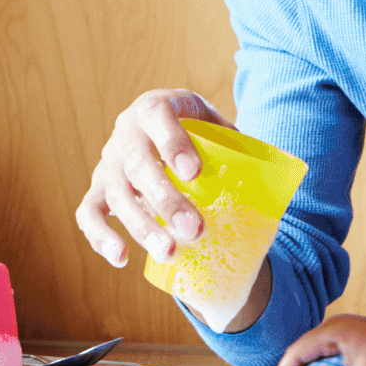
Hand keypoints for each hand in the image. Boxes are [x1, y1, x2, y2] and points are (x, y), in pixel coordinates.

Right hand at [74, 89, 229, 267]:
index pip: (158, 118)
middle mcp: (124, 134)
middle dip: (165, 200)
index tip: (194, 172)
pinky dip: (100, 237)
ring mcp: (107, 164)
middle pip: (137, 166)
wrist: (157, 126)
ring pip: (116, 196)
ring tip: (170, 252)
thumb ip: (235, 140)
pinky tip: (122, 258)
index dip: (173, 143)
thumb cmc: (194, 130)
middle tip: (194, 229)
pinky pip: (89, 214)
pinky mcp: (97, 190)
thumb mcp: (214, 122)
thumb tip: (276, 168)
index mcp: (154, 108)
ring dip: (141, 227)